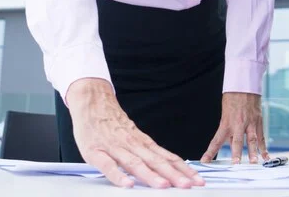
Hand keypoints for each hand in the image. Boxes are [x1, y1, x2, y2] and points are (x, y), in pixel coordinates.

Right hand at [67, 79, 203, 188]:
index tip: (196, 179)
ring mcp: (115, 148)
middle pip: (156, 161)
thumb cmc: (112, 122)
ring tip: (164, 186)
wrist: (92, 101)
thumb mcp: (134, 135)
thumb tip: (169, 166)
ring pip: (135, 163)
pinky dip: (118, 175)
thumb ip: (148, 152)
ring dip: (150, 175)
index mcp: (143, 142)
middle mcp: (132, 145)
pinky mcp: (96, 152)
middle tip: (188, 185)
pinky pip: (108, 166)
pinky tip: (127, 184)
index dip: (183, 169)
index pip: (167, 157)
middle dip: (173, 175)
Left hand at [201, 92, 268, 163]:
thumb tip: (231, 144)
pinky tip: (265, 156)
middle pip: (236, 141)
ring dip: (253, 152)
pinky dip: (263, 147)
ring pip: (251, 139)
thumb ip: (229, 131)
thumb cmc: (232, 99)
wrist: (243, 86)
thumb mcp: (225, 114)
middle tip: (236, 164)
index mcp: (226, 123)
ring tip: (253, 162)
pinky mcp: (258, 121)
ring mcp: (249, 123)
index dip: (210, 152)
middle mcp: (237, 124)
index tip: (205, 161)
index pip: (216, 140)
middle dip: (236, 153)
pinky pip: (261, 136)